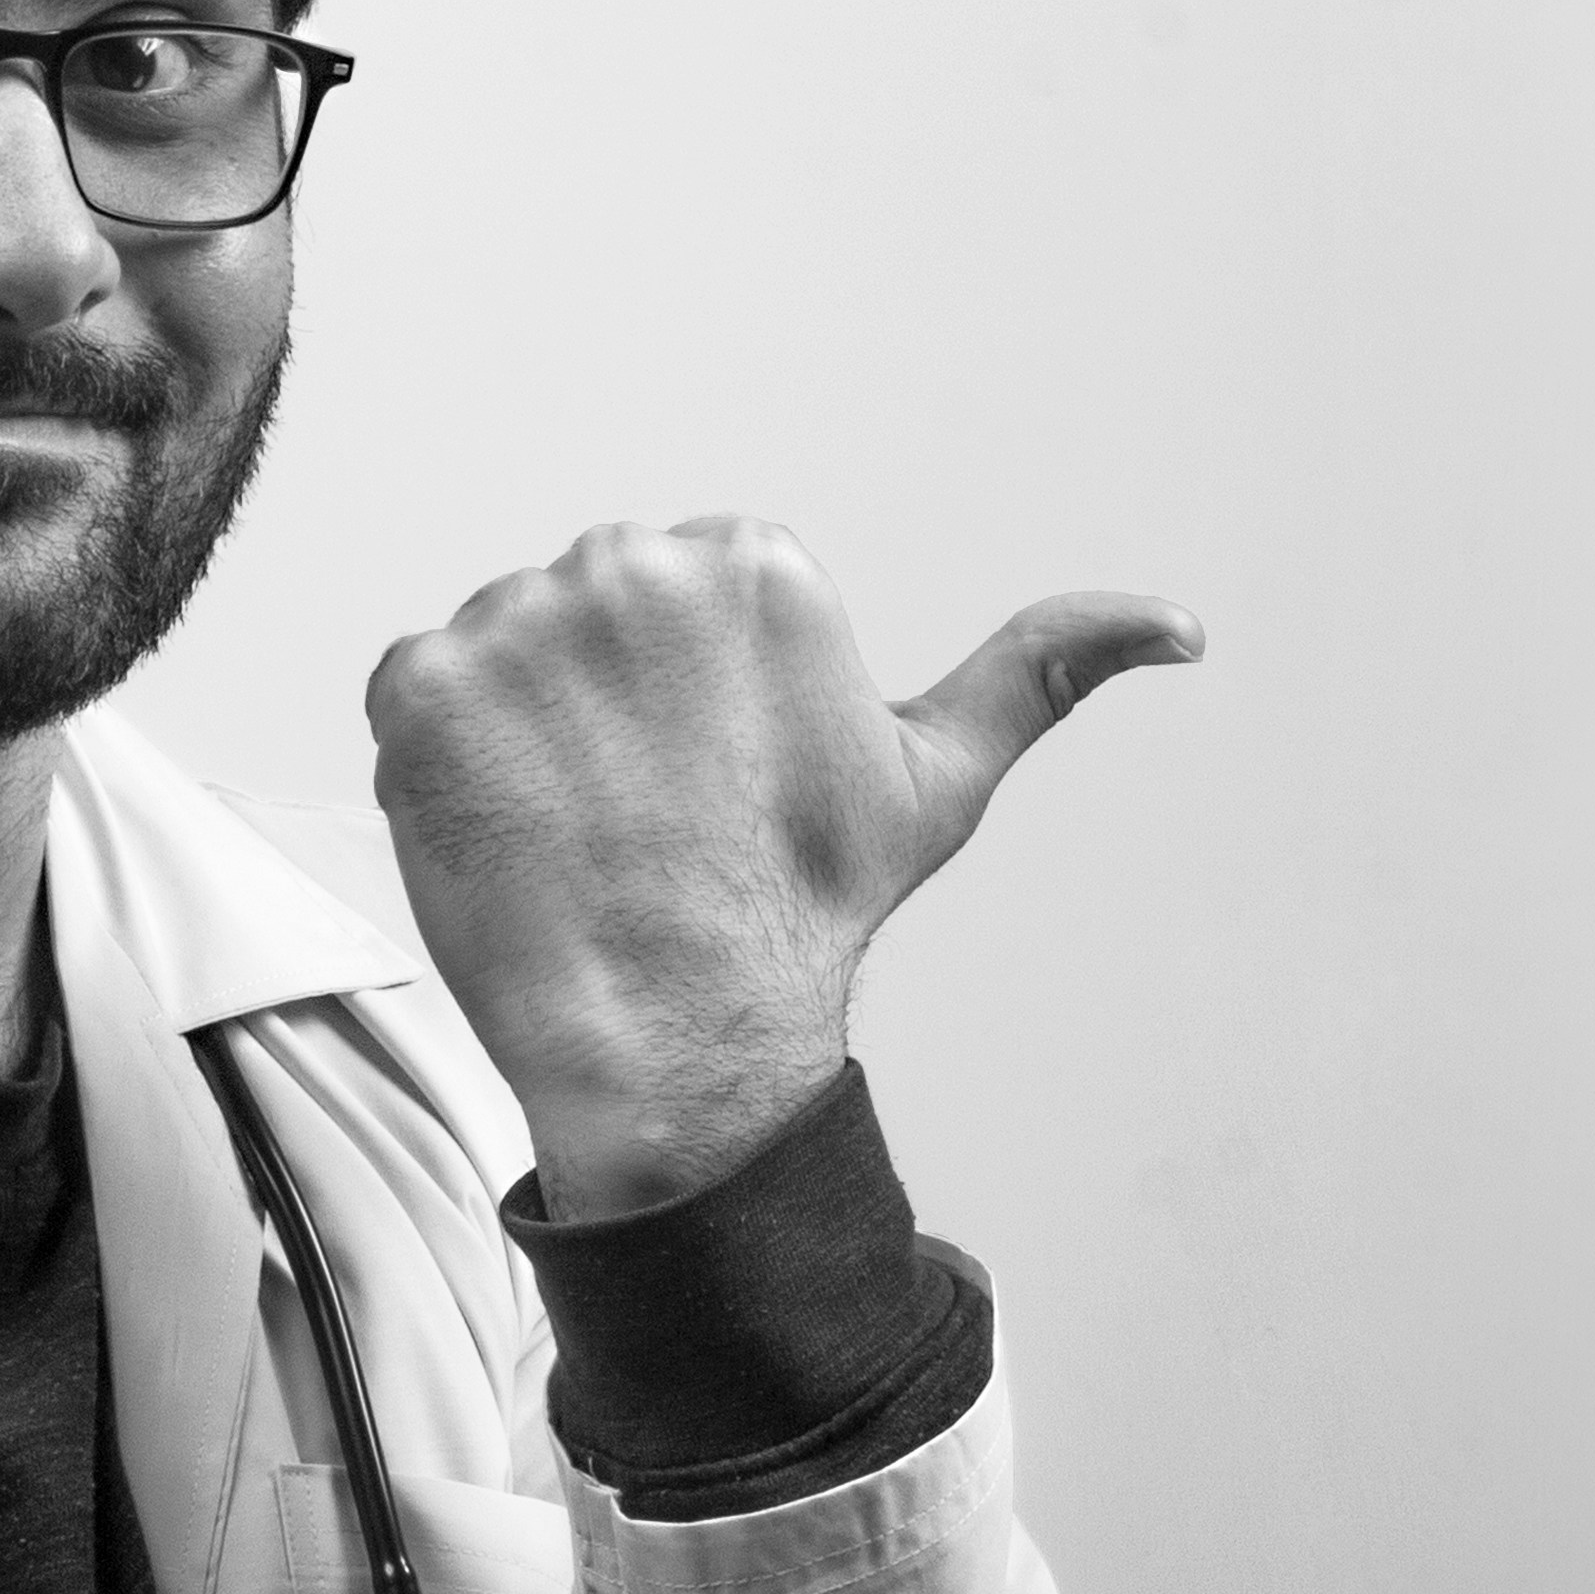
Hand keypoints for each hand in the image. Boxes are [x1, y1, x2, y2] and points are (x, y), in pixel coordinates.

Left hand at [365, 518, 1200, 1220]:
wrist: (678, 1036)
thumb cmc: (804, 915)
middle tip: (642, 818)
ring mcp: (515, 616)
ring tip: (580, 830)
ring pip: (499, 660)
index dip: (687, 704)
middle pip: (584, 618)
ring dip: (521, 737)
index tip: (710, 784)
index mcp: (750, 557)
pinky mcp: (420, 681)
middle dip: (601, 706)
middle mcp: (630, 559)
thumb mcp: (935, 782)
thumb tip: (1179, 625)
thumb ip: (1040, 674)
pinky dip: (444, 766)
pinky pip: (416, 699)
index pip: (678, 602)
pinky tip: (508, 832)